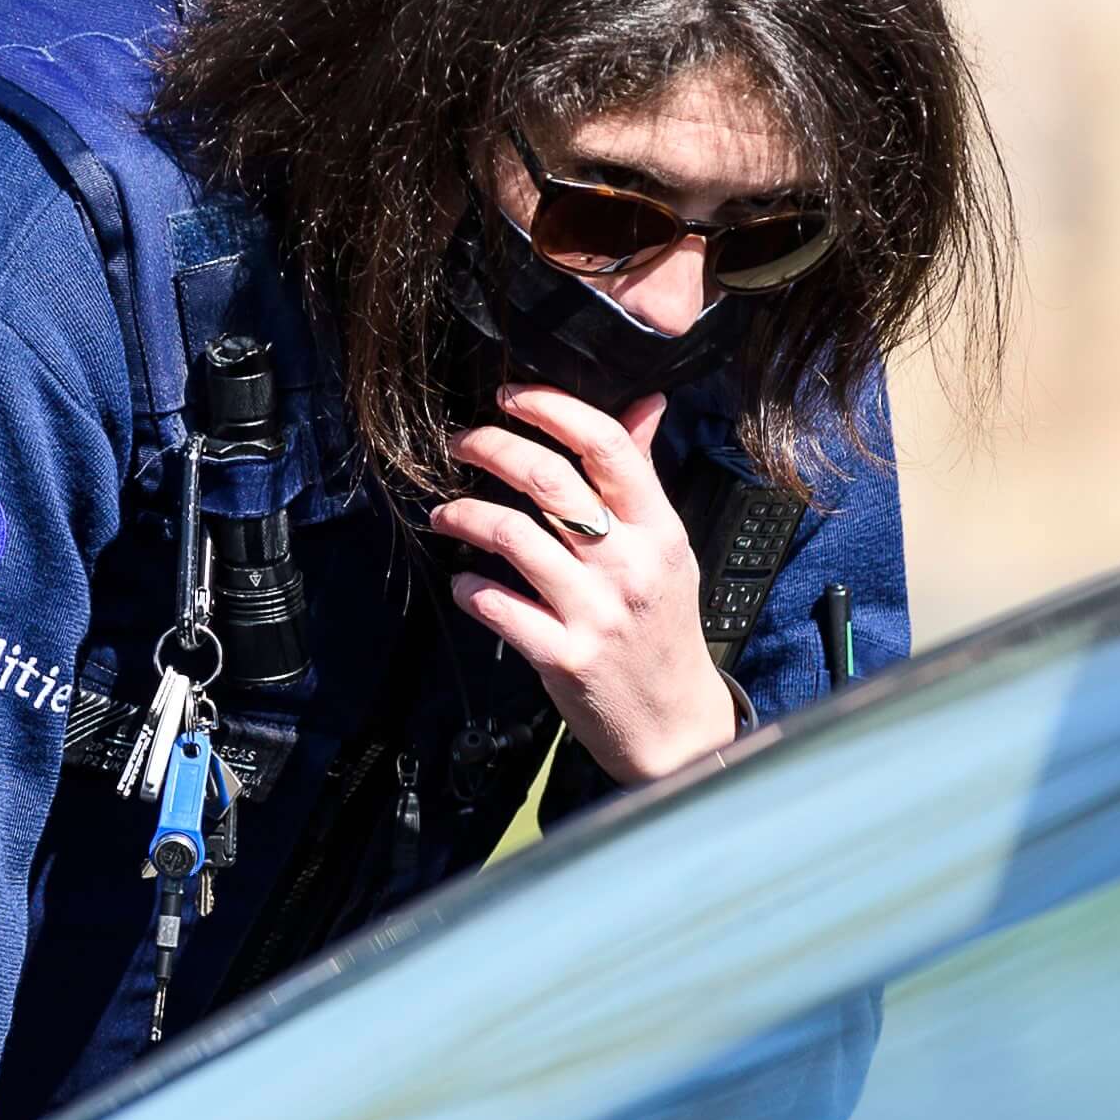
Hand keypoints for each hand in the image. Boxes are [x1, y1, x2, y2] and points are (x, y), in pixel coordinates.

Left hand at [435, 385, 741, 783]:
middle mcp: (628, 564)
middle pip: (549, 480)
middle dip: (490, 447)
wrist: (673, 723)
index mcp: (659, 529)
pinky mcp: (562, 656)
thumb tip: (646, 401)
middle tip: (460, 442)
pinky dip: (468, 587)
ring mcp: (593, 612)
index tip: (510, 396)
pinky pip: (496, 605)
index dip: (552, 408)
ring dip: (463, 516)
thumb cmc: (664, 628)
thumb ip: (643, 478)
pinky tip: (464, 582)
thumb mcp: (668, 548)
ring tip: (446, 514)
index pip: (608, 446)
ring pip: (510, 536)